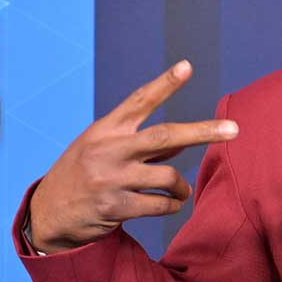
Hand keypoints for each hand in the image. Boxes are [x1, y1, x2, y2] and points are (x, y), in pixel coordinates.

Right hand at [27, 60, 238, 252]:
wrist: (48, 215)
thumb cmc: (83, 175)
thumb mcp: (104, 150)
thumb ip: (143, 144)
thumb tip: (186, 140)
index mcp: (105, 129)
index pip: (139, 101)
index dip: (164, 83)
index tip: (187, 66)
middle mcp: (108, 149)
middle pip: (165, 135)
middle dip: (202, 132)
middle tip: (234, 129)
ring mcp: (111, 179)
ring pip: (168, 177)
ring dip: (182, 187)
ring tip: (182, 192)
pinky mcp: (114, 207)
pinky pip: (159, 205)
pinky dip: (171, 206)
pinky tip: (169, 206)